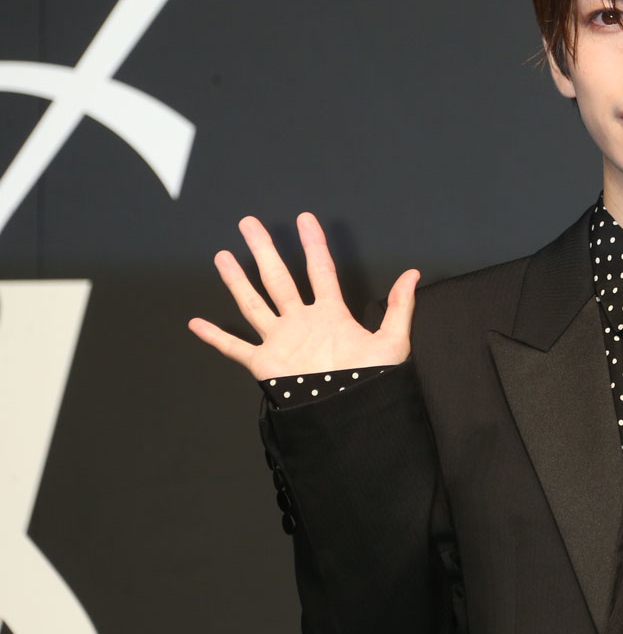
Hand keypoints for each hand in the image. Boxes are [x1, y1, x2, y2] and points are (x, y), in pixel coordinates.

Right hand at [188, 212, 418, 380]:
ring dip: (237, 281)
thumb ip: (400, 307)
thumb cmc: (373, 382)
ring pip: (254, 304)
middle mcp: (302, 322)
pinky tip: (197, 324)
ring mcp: (281, 341)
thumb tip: (413, 273)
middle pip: (278, 278)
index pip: (320, 270)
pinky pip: (236, 349)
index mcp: (331, 315)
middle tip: (249, 223)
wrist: (351, 414)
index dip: (314, 244)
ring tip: (222, 256)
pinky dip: (216, 338)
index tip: (305, 219)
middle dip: (264, 250)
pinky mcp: (265, 365)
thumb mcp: (392, 340)